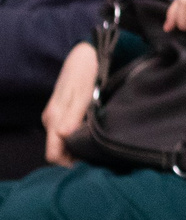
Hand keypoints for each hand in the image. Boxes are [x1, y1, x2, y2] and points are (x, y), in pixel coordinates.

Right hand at [43, 43, 97, 165]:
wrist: (85, 54)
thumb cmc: (85, 72)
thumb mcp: (82, 93)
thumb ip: (74, 115)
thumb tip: (66, 135)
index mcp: (54, 118)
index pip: (54, 153)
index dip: (68, 163)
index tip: (89, 165)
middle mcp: (52, 120)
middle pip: (59, 150)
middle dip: (75, 157)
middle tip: (99, 159)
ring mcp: (57, 116)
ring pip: (63, 142)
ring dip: (78, 148)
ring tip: (99, 149)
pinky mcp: (64, 111)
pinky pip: (67, 132)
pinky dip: (78, 137)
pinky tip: (93, 136)